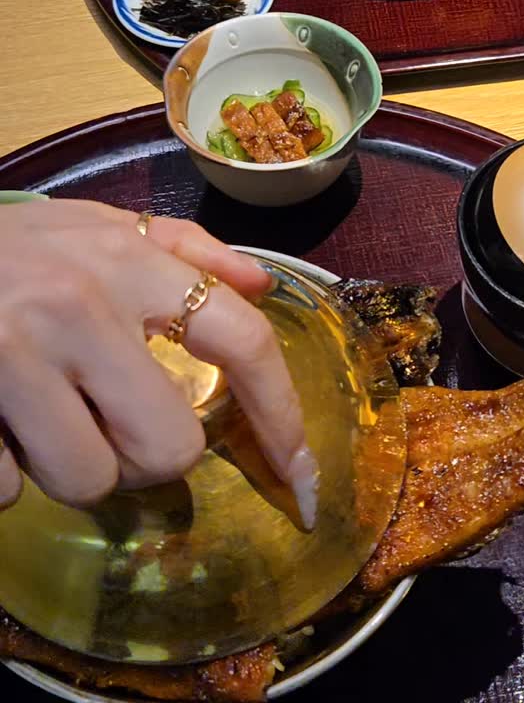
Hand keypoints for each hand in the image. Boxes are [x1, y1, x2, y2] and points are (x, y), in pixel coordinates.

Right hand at [0, 200, 315, 526]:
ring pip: (90, 480)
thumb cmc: (7, 244)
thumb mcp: (96, 225)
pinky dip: (5, 471)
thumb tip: (260, 284)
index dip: (282, 412)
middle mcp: (78, 308)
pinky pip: (8, 490)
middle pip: (169, 446)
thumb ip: (185, 251)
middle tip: (110, 418)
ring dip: (74, 465)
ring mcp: (12, 359)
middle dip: (146, 453)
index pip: (241, 340)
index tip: (300, 471)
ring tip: (44, 416)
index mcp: (125, 262)